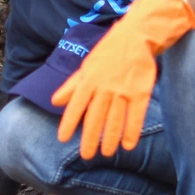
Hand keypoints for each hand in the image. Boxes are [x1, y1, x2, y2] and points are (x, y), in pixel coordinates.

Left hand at [51, 0, 194, 159]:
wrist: (135, 38)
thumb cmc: (107, 54)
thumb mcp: (86, 66)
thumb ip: (71, 86)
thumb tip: (54, 101)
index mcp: (88, 80)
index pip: (76, 105)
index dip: (69, 122)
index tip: (62, 139)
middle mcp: (104, 87)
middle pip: (95, 117)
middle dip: (89, 138)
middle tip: (87, 156)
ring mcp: (123, 91)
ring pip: (115, 120)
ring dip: (110, 139)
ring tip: (107, 153)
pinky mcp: (140, 93)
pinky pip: (135, 116)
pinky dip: (132, 132)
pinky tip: (128, 145)